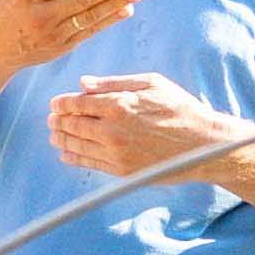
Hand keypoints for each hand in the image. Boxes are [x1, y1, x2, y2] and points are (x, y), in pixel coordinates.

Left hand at [48, 72, 229, 186]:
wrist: (203, 144)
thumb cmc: (180, 108)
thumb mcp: (151, 83)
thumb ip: (114, 83)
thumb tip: (83, 83)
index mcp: (119, 105)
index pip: (78, 104)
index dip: (62, 103)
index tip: (55, 104)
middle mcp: (113, 130)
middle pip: (73, 126)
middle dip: (59, 122)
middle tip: (51, 120)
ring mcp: (116, 153)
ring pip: (78, 146)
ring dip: (62, 140)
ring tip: (54, 136)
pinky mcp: (122, 171)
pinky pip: (91, 164)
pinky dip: (75, 159)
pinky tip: (66, 155)